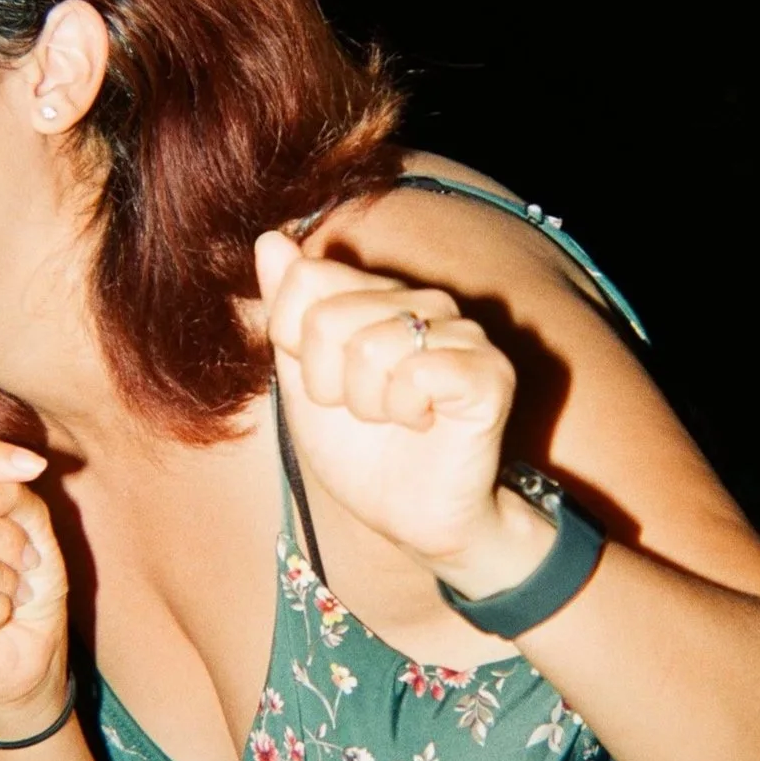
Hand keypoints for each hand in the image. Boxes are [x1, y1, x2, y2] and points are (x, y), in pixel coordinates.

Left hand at [255, 231, 521, 581]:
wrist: (413, 521)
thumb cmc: (362, 453)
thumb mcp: (304, 382)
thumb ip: (287, 312)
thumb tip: (270, 239)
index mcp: (376, 296)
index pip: (305, 279)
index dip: (297, 346)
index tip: (325, 384)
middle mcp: (422, 301)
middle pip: (330, 317)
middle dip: (330, 385)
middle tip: (365, 412)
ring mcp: (461, 331)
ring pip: (371, 347)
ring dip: (369, 405)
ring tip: (395, 419)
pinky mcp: (489, 371)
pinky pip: (418, 373)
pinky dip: (407, 411)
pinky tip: (425, 424)